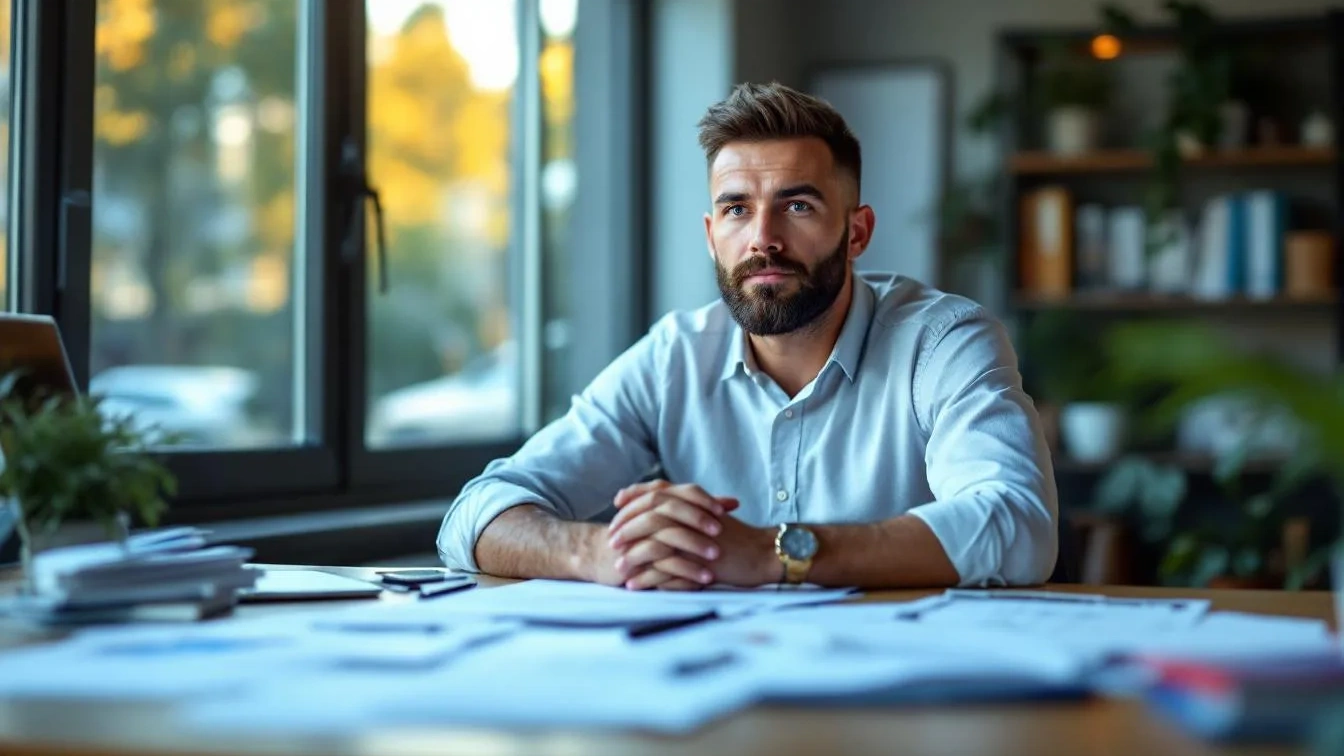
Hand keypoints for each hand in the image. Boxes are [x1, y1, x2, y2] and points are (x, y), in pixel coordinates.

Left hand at [609, 480, 776, 588]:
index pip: (657, 490)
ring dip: (632, 555)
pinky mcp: (698, 562)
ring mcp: (694, 539)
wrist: (765, 554)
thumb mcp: (713, 517)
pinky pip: (665, 570)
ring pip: (653, 542)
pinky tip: (634, 585)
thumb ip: (689, 511)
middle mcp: (692, 516)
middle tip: (611, 540)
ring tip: (618, 568)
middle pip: (649, 514)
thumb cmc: (740, 538)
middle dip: (626, 527)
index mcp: (694, 502)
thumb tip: (666, 512)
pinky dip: (646, 578)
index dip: (634, 495)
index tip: (617, 503)